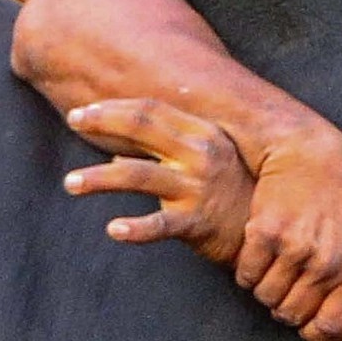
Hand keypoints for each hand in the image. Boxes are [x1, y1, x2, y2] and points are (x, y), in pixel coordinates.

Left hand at [64, 99, 256, 266]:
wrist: (272, 233)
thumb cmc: (234, 195)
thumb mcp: (205, 164)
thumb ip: (162, 154)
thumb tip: (116, 156)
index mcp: (203, 134)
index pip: (151, 110)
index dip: (114, 107)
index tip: (83, 111)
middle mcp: (200, 155)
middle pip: (142, 128)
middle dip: (103, 122)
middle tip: (72, 119)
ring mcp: (198, 188)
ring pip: (138, 176)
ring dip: (98, 179)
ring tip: (69, 183)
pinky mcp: (198, 223)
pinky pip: (161, 225)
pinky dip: (136, 228)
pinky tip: (113, 229)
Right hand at [233, 127, 341, 340]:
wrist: (310, 154)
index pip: (331, 328)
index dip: (315, 332)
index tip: (307, 323)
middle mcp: (330, 261)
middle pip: (294, 315)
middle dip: (286, 310)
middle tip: (286, 294)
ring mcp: (296, 246)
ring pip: (268, 297)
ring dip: (265, 292)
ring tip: (273, 276)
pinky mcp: (265, 232)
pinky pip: (247, 274)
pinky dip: (247, 273)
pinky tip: (258, 258)